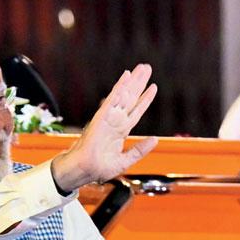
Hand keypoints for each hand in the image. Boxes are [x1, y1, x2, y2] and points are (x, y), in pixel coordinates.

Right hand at [51, 64, 158, 191]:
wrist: (84, 171)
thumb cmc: (99, 168)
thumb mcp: (125, 160)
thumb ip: (140, 150)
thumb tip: (155, 139)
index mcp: (121, 131)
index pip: (136, 111)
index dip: (145, 99)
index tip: (153, 87)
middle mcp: (115, 121)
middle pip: (131, 98)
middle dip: (139, 83)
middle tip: (146, 68)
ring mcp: (108, 118)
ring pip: (123, 96)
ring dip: (132, 81)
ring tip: (141, 68)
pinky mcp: (100, 118)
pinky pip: (112, 101)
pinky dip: (119, 89)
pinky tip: (125, 77)